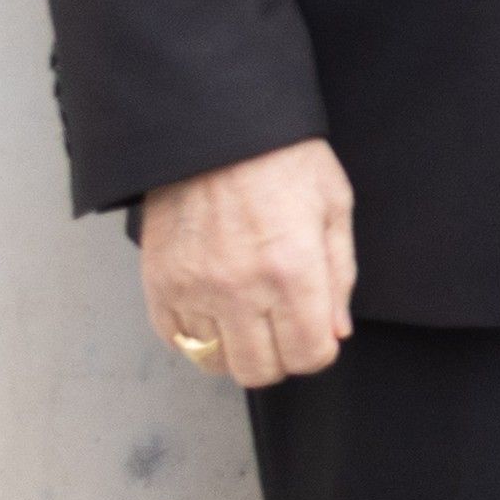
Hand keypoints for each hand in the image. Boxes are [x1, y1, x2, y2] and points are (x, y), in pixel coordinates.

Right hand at [139, 138, 354, 388]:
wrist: (216, 130)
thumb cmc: (284, 160)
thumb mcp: (333, 206)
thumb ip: (340, 275)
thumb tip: (336, 332)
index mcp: (292, 270)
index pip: (309, 354)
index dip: (319, 350)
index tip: (318, 333)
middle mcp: (240, 290)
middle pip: (260, 370)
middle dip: (281, 357)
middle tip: (284, 328)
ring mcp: (193, 291)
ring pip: (215, 362)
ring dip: (237, 350)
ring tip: (249, 317)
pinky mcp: (159, 286)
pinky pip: (177, 341)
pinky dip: (198, 337)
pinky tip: (215, 310)